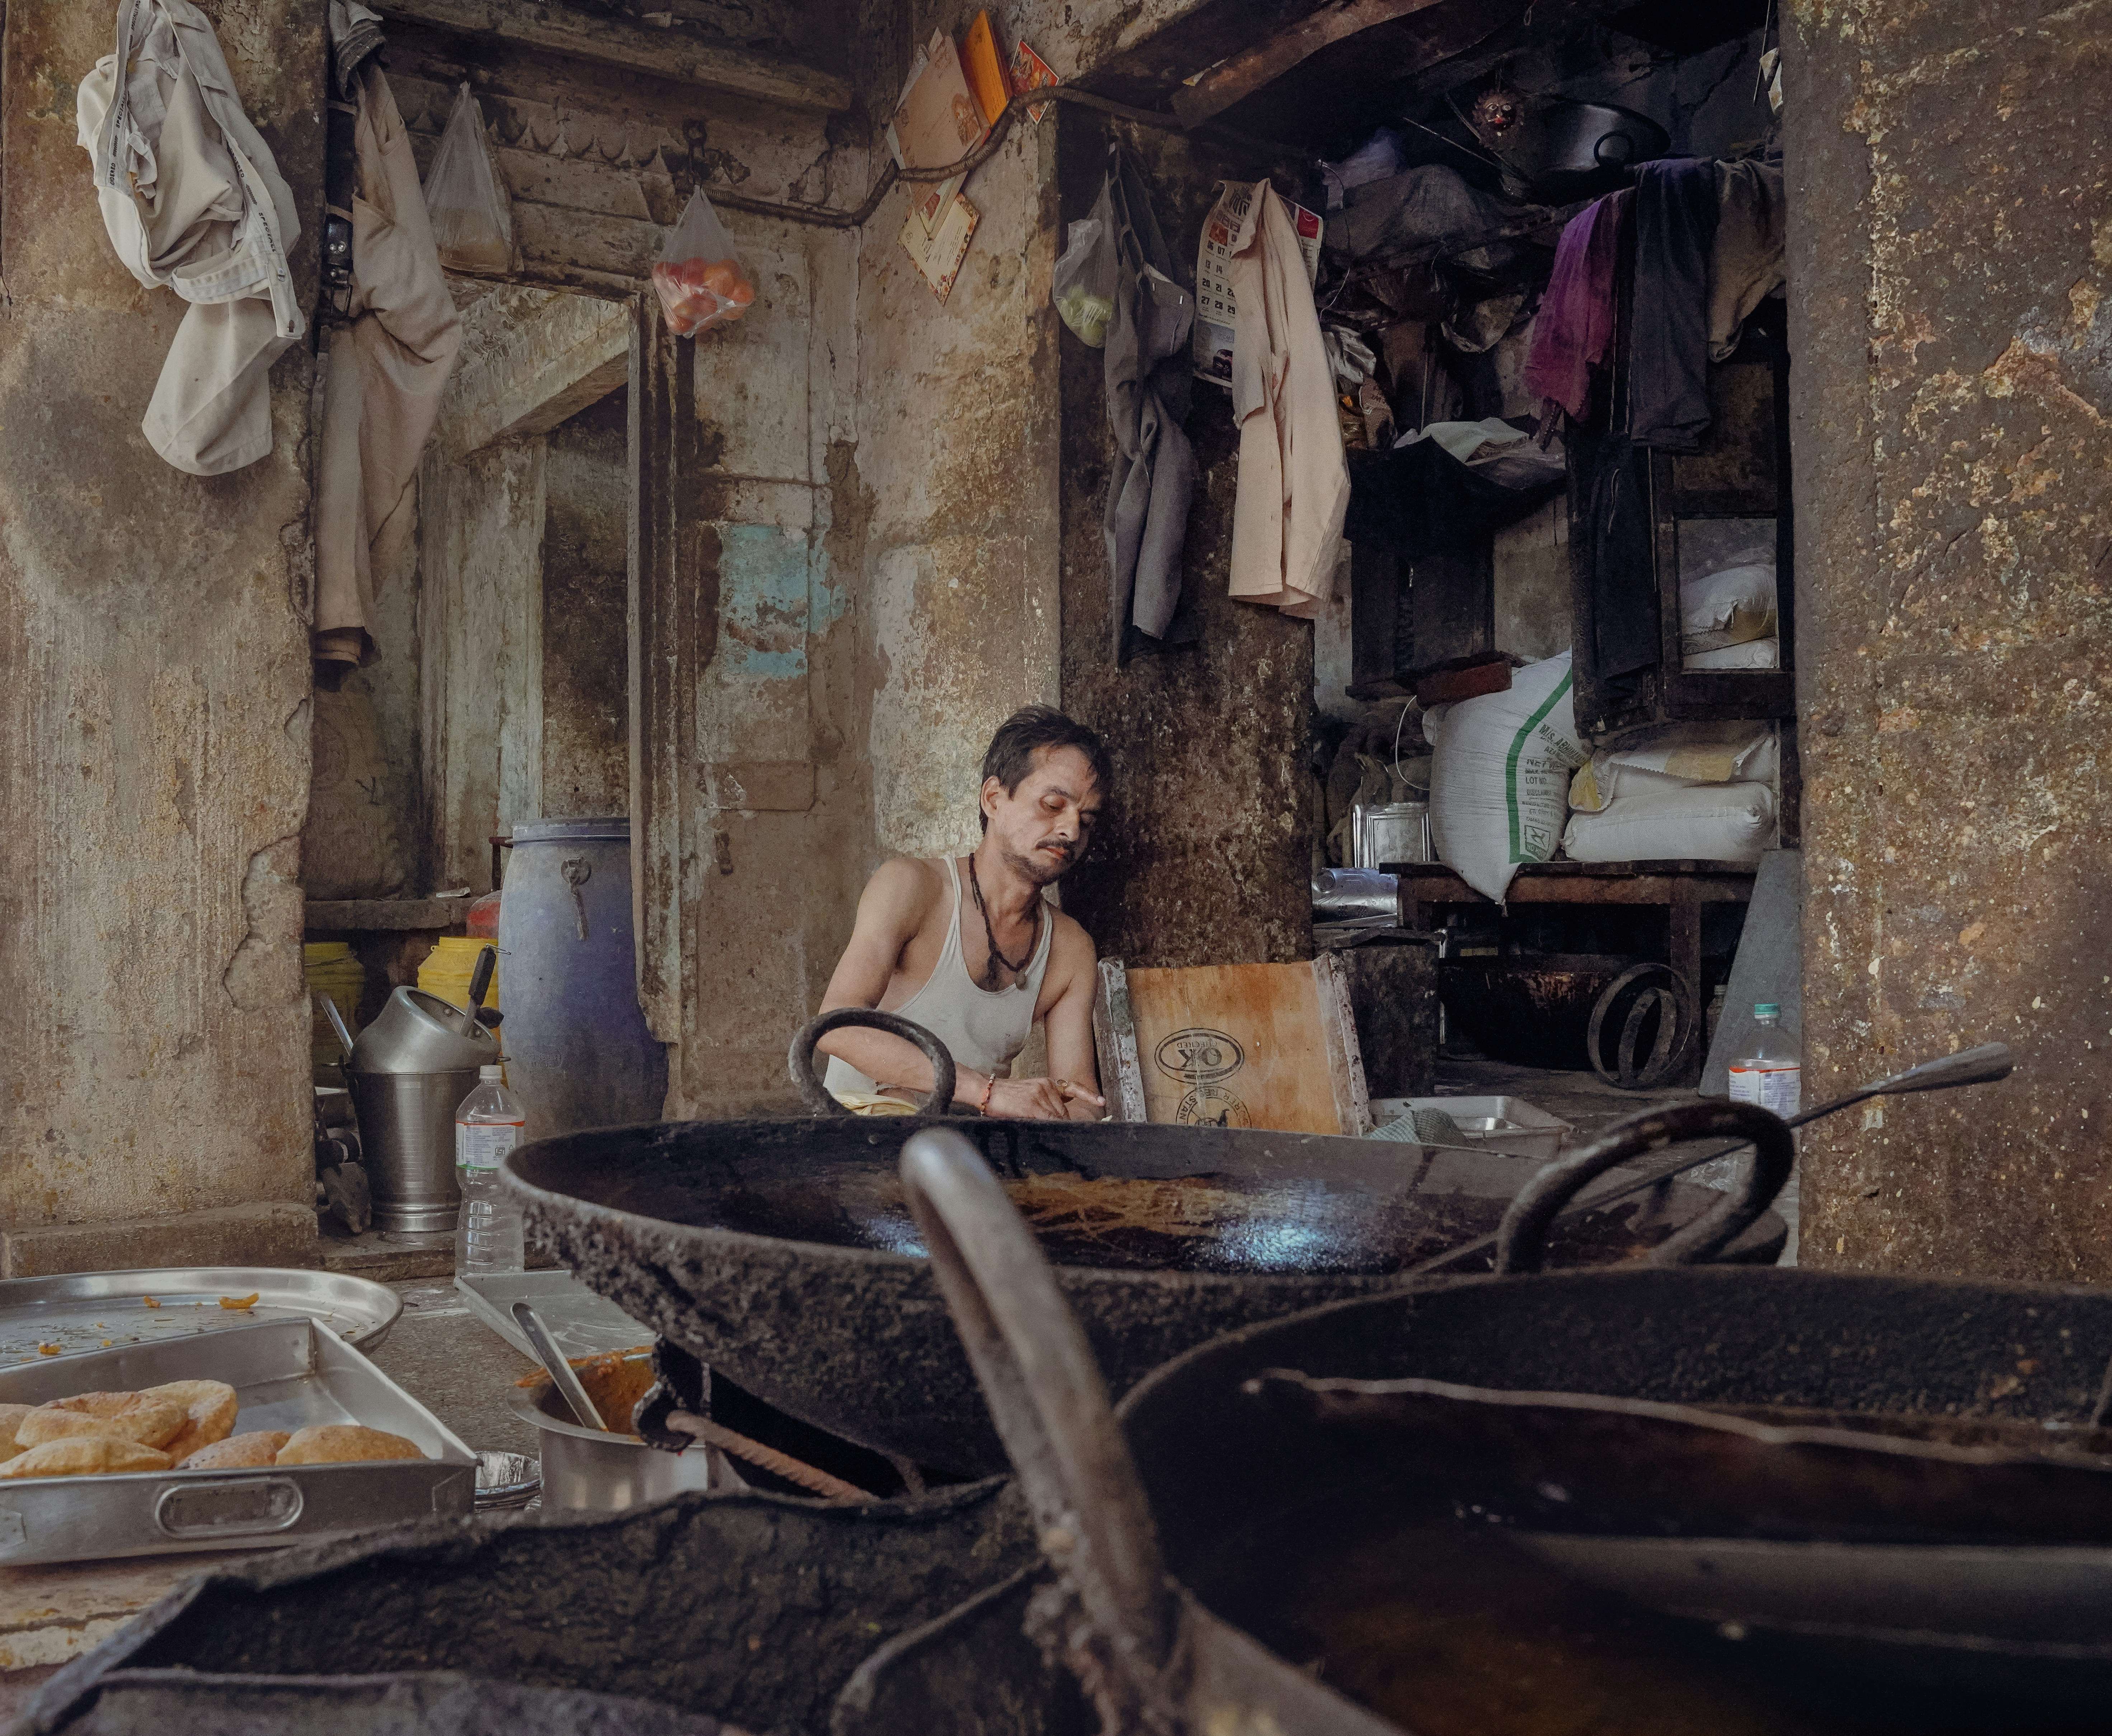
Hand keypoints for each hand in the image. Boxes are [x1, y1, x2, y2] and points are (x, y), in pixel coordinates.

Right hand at [980, 1076, 1106, 1120]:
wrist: (985, 1090)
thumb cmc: (1004, 1096)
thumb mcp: (1029, 1093)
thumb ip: (1045, 1103)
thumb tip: (1057, 1119)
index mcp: (1046, 1083)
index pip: (1072, 1088)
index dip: (1088, 1095)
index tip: (1101, 1101)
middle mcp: (1046, 1087)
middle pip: (1065, 1112)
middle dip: (1063, 1125)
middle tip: (1061, 1135)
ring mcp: (1040, 1095)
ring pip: (1058, 1118)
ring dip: (1054, 1128)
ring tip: (1038, 1129)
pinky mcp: (1032, 1105)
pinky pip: (1048, 1121)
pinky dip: (1049, 1128)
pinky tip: (1043, 1130)